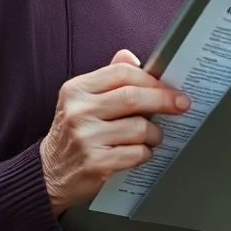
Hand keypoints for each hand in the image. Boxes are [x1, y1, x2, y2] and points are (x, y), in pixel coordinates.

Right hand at [40, 49, 190, 215]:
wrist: (49, 174)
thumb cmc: (72, 133)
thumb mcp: (81, 100)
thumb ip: (107, 78)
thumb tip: (131, 57)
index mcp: (77, 89)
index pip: (121, 73)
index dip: (150, 78)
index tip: (168, 86)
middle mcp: (79, 111)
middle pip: (133, 97)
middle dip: (163, 100)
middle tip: (181, 104)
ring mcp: (86, 138)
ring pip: (139, 128)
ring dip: (155, 133)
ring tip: (153, 136)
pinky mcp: (96, 163)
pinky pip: (136, 154)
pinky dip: (146, 153)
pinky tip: (140, 152)